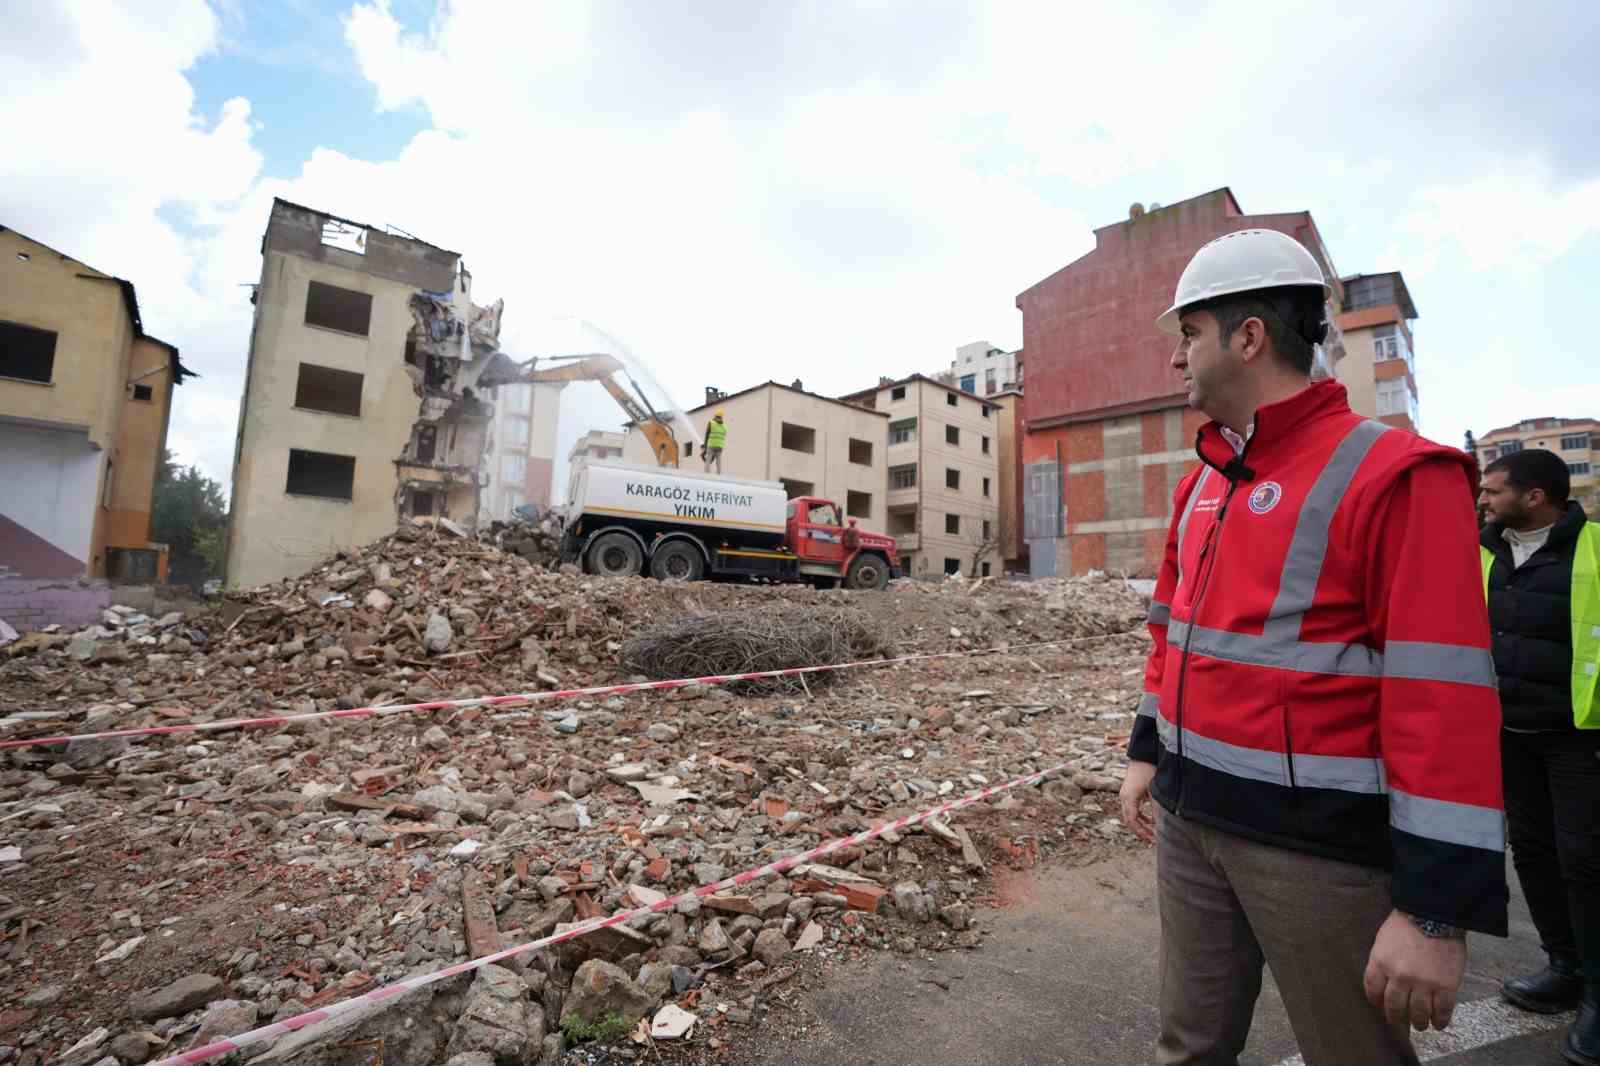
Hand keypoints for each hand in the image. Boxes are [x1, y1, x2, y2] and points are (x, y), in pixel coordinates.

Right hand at [1118, 761, 1156, 842]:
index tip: (1151, 839)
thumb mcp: (1154, 791)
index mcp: (1128, 798)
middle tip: (1153, 840)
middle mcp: (1124, 798)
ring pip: (1130, 816)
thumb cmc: (1149, 771)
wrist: (1143, 755)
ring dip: (1141, 825)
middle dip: (1140, 831)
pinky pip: (1132, 810)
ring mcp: (1125, 795)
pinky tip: (1151, 822)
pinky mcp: (1129, 793)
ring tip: (1153, 833)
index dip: (1141, 832)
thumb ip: (1156, 808)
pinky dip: (1140, 817)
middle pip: (1129, 820)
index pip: (1131, 820)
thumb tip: (1160, 825)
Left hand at [1363, 910, 1465, 1030]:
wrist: (1435, 914)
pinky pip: (1442, 1011)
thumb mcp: (1383, 940)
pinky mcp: (1446, 986)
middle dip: (1396, 1017)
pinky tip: (1438, 1023)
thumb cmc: (1407, 924)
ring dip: (1419, 1022)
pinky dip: (1440, 1021)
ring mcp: (1423, 983)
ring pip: (1418, 1013)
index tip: (1381, 1007)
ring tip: (1421, 1024)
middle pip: (1394, 1007)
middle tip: (1400, 1020)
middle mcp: (1399, 976)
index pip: (1372, 991)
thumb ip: (1381, 962)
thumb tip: (1383, 982)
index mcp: (1381, 963)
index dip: (1376, 1002)